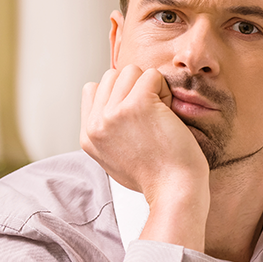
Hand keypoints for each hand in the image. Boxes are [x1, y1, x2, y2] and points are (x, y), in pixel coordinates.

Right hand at [80, 65, 208, 210]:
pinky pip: (152, 75)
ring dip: (152, 87)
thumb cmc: (158, 175)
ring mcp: (113, 113)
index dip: (119, 95)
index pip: (92, 90)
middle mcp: (96, 124)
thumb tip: (110, 106)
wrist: (175, 190)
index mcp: (88, 136)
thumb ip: (108, 131)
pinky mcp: (137, 105)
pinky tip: (168, 114)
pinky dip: (165, 89)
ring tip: (160, 115)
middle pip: (112, 76)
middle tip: (152, 117)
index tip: (137, 118)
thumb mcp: (117, 157)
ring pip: (131, 71)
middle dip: (136, 88)